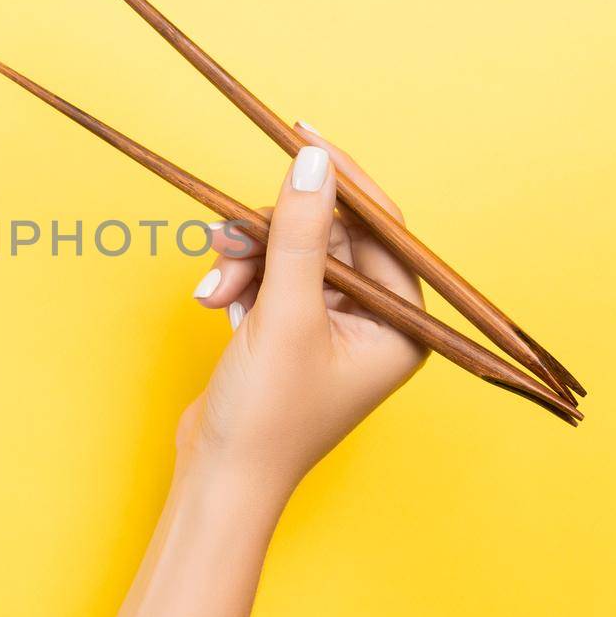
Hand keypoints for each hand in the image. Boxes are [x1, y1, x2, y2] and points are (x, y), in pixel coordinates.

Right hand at [178, 124, 428, 507]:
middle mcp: (377, 324)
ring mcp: (333, 328)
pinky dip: (240, 279)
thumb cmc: (265, 418)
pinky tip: (214, 298)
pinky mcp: (293, 332)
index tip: (300, 136)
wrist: (218, 480)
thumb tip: (312, 160)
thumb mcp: (284, 313)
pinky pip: (272, 277)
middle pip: (329, 236)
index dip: (341, 179)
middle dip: (272, 233)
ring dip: (247, 258)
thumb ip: (299, 232)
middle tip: (226, 240)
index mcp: (402, 326)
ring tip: (213, 287)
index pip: (382, 227)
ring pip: (293, 253)